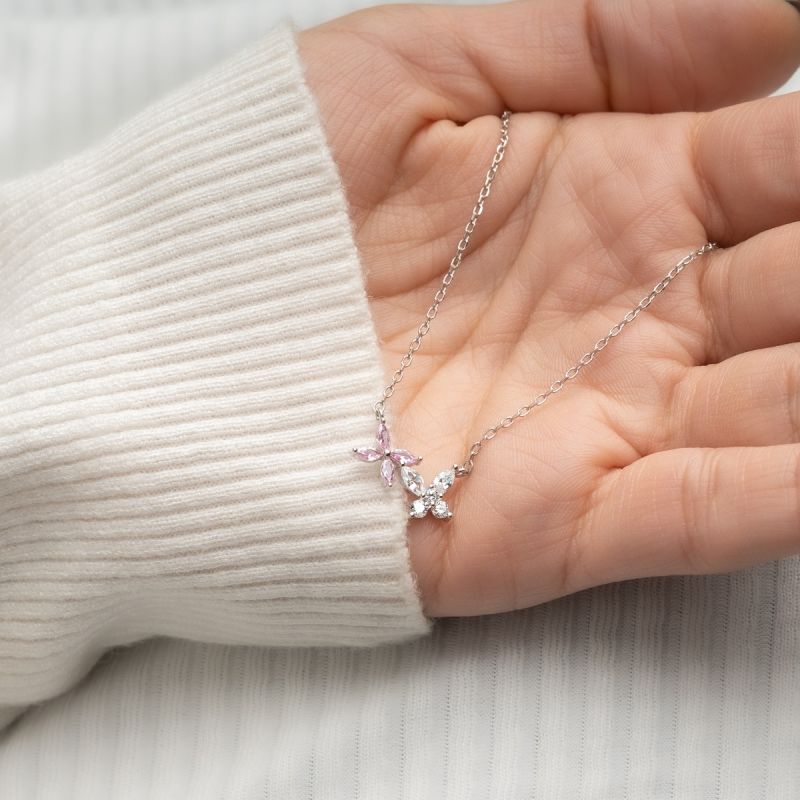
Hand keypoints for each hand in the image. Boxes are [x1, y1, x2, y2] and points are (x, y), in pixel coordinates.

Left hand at [298, 0, 799, 616]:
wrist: (168, 342)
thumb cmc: (271, 199)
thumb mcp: (413, 71)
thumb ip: (588, 34)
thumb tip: (775, 19)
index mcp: (611, 193)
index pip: (785, 165)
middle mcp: (628, 312)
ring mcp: (600, 424)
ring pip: (778, 408)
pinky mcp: (552, 523)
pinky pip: (702, 515)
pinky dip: (783, 489)